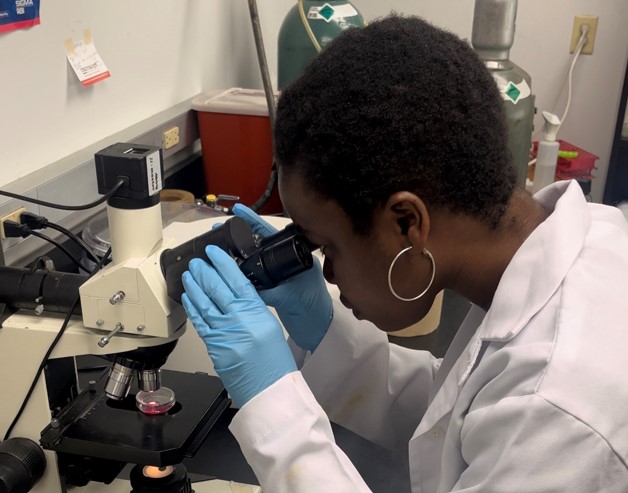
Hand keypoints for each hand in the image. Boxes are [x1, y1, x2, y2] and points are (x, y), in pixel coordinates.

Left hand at [182, 245, 296, 406]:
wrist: (270, 390)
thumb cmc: (274, 363)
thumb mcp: (270, 326)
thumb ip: (252, 309)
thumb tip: (236, 296)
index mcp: (257, 311)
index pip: (236, 279)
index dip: (222, 263)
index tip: (214, 252)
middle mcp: (239, 320)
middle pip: (216, 288)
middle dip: (204, 271)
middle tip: (197, 261)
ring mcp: (223, 333)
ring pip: (203, 302)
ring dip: (194, 286)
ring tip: (189, 274)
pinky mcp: (213, 346)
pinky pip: (199, 321)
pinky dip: (192, 307)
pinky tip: (188, 297)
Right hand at [232, 204, 332, 351]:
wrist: (317, 327)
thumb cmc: (313, 310)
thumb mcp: (289, 296)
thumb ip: (268, 290)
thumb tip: (246, 284)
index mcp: (296, 255)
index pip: (271, 233)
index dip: (252, 221)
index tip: (238, 211)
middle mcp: (287, 260)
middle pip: (259, 242)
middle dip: (239, 233)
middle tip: (220, 228)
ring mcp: (280, 271)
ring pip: (255, 256)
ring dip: (238, 250)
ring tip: (219, 242)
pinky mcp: (274, 284)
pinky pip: (254, 271)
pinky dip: (241, 268)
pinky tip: (227, 265)